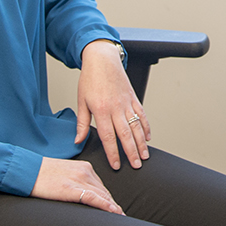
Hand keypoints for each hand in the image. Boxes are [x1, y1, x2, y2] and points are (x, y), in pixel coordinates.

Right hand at [32, 156, 123, 213]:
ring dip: (113, 207)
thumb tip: (82, 193)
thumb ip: (76, 181)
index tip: (115, 207)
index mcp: (85, 167)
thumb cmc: (42, 174)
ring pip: (102, 195)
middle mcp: (85, 171)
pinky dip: (106, 205)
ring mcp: (79, 179)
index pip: (101, 186)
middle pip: (104, 191)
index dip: (109, 198)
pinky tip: (114, 212)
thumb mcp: (65, 174)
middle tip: (121, 214)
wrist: (27, 171)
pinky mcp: (72, 188)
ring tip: (120, 217)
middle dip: (112, 204)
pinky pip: (94, 198)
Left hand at [75, 40, 150, 169]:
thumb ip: (81, 123)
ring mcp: (127, 103)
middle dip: (132, 152)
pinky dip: (146, 127)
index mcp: (101, 110)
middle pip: (126, 135)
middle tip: (137, 165)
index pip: (109, 137)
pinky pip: (142, 115)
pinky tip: (147, 137)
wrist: (103, 59)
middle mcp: (116, 108)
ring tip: (145, 156)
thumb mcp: (81, 101)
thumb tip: (78, 140)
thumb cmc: (90, 79)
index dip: (113, 153)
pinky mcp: (133, 98)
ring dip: (141, 143)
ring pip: (137, 127)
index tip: (117, 165)